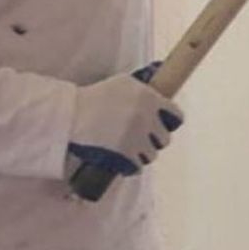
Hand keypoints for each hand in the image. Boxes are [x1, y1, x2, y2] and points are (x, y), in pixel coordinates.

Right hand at [65, 63, 182, 180]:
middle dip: (156, 139)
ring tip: (133, 149)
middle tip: (145, 137)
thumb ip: (144, 90)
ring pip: (152, 154)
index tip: (165, 123)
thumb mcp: (124, 83)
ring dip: (144, 153)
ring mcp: (137, 139)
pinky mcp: (125, 155)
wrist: (72, 114)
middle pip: (165, 139)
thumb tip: (158, 96)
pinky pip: (137, 166)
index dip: (171, 121)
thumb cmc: (96, 96)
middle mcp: (147, 119)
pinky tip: (126, 160)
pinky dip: (133, 165)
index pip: (176, 115)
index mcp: (150, 99)